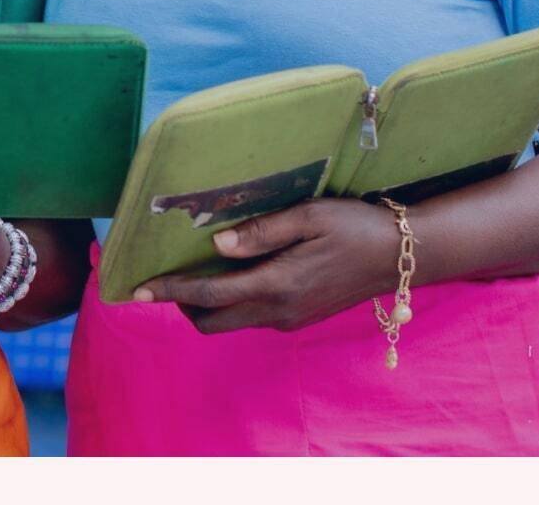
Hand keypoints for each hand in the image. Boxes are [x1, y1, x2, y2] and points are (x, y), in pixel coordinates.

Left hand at [133, 197, 402, 332]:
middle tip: (164, 274)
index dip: (169, 290)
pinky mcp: (299, 317)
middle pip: (211, 320)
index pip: (208, 293)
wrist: (402, 256)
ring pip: (230, 321)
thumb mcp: (309, 217)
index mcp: (278, 285)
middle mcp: (280, 311)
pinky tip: (230, 272)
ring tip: (192, 268)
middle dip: (181, 302)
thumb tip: (217, 242)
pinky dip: (229, 301)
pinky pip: (250, 316)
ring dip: (206, 303)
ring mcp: (290, 319)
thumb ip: (261, 231)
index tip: (136, 289)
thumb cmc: (355, 226)